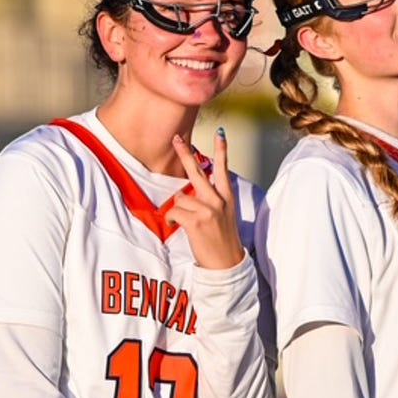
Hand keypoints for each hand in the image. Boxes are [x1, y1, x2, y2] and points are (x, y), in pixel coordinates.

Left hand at [165, 129, 244, 269]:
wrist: (226, 263)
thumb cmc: (222, 241)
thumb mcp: (224, 216)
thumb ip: (211, 201)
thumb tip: (190, 192)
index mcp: (226, 197)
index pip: (223, 169)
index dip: (221, 150)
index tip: (220, 133)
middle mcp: (217, 200)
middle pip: (197, 172)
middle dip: (184, 154)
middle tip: (175, 139)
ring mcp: (207, 210)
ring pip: (181, 197)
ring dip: (178, 209)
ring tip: (185, 222)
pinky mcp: (195, 221)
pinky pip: (174, 212)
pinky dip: (171, 219)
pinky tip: (177, 226)